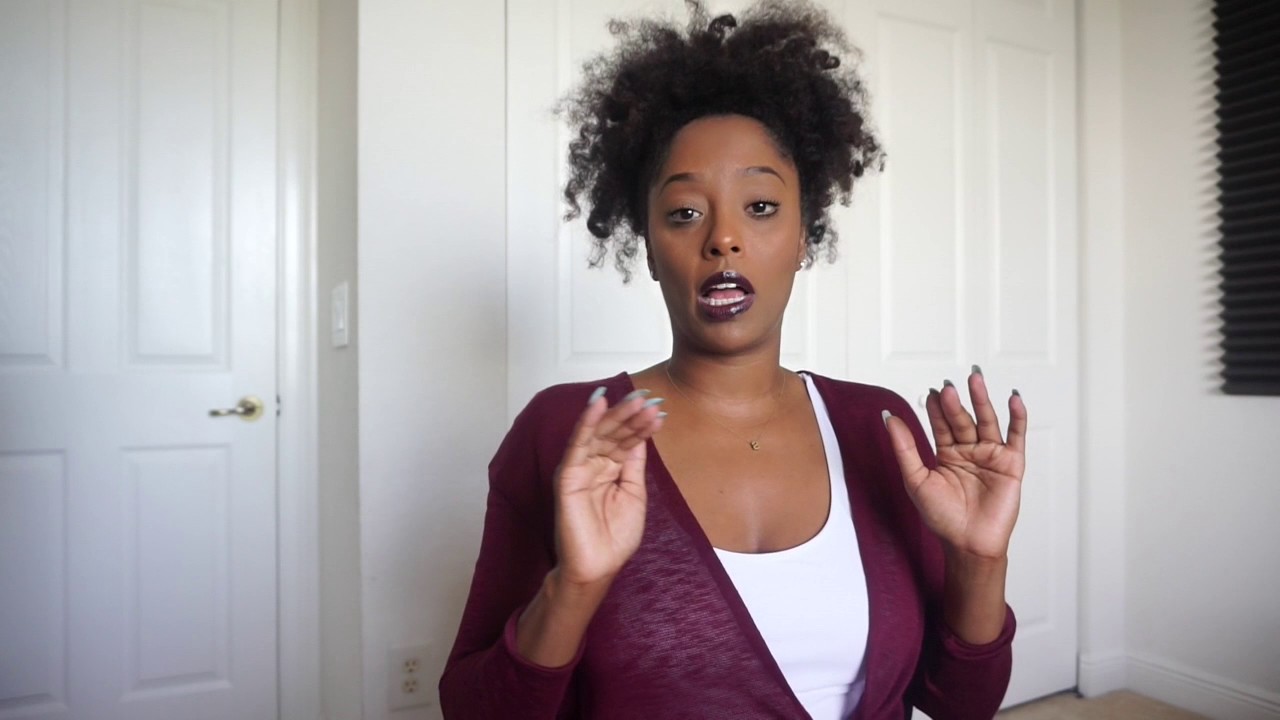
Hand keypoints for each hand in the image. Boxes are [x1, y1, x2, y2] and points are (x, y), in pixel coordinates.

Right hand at [553, 388, 665, 590]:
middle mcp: (595, 464)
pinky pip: (577, 444)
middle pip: (614, 432)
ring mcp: (581, 467)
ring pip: (599, 433)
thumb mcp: (633, 494)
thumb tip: (641, 435)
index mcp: (612, 469)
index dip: (642, 425)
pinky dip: (587, 422)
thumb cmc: (614, 538)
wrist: (597, 567)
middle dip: (632, 416)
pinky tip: (598, 404)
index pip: (627, 440)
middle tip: (649, 400)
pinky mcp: (567, 475)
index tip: (659, 410)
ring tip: (636, 401)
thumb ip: (633, 464)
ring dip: (617, 414)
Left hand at [884, 368, 1025, 559]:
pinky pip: (1016, 436)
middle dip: (955, 403)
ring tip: (975, 379)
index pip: (941, 424)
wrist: (967, 544)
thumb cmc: (941, 517)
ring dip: (982, 400)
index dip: (935, 409)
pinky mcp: (1011, 464)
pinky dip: (1017, 418)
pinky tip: (1013, 399)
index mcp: (947, 454)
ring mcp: (991, 456)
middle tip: (947, 386)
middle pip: (962, 420)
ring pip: (987, 421)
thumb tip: (888, 417)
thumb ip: (904, 447)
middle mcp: (969, 451)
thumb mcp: (915, 479)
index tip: (929, 392)